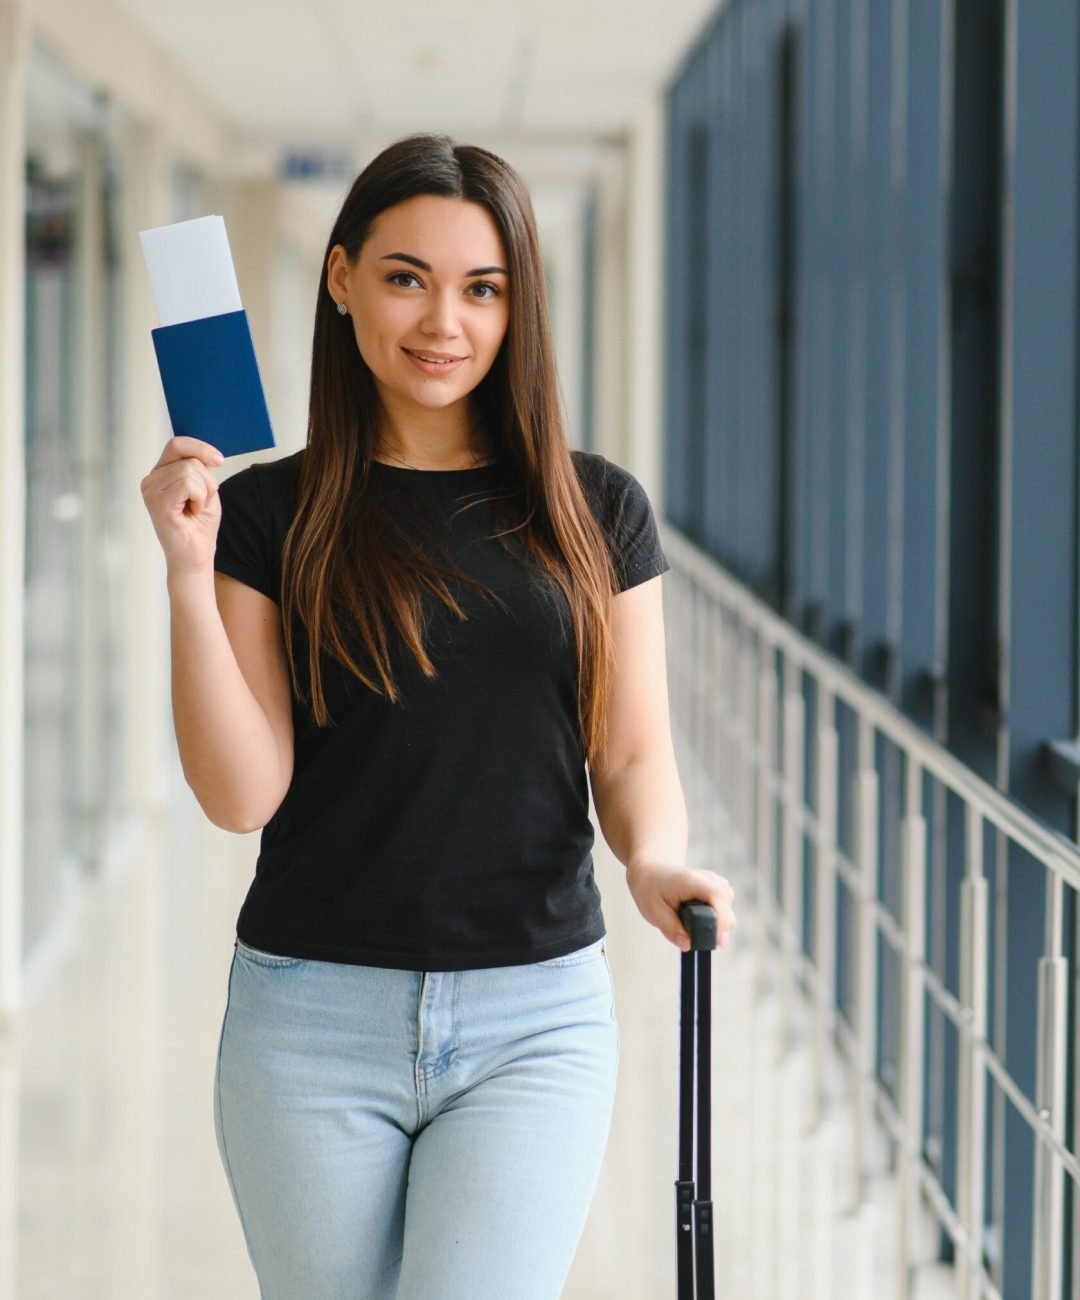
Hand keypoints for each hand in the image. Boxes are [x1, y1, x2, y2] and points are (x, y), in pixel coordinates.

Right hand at [140, 436, 224, 575]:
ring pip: (190, 470)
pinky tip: (191, 513)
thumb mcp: (205, 488)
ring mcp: (151, 491)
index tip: (219, 461)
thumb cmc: (199, 525)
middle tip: (199, 503)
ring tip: (194, 509)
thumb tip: (206, 454)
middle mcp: (151, 480)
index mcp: (160, 473)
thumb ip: (199, 467)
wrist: (196, 556)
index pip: (177, 444)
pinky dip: (200, 499)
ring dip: (204, 492)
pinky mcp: (157, 503)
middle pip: (189, 459)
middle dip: (207, 481)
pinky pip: (188, 484)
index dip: (201, 448)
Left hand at [625, 860, 735, 951]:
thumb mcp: (654, 912)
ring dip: (716, 924)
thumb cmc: (651, 889)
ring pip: (728, 911)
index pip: (717, 898)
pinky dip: (716, 918)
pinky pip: (726, 908)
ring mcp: (715, 882)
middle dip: (716, 929)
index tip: (712, 941)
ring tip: (692, 925)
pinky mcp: (718, 887)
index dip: (719, 922)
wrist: (651, 871)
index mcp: (691, 881)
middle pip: (727, 909)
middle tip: (694, 937)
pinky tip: (699, 918)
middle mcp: (708, 879)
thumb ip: (672, 929)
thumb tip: (688, 945)